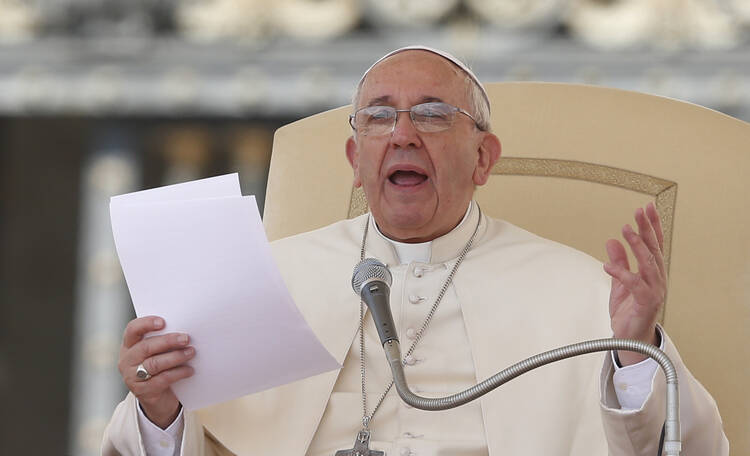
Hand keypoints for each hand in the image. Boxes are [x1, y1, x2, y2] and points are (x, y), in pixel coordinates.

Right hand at [117, 316, 195, 427]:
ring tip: (191, 352)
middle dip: (168, 341)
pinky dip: (178, 373)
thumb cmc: (160, 369)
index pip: (132, 330)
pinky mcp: (143, 391)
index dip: (146, 324)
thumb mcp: (158, 353)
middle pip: (146, 347)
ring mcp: (132, 377)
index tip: (163, 322)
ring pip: (154, 363)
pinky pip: (162, 379)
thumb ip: (164, 341)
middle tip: (186, 338)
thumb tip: (182, 331)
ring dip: (176, 356)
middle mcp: (127, 360)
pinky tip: (189, 370)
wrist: (158, 400)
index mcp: (129, 346)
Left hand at [603, 203, 665, 365]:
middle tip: (640, 211)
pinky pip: (635, 286)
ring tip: (626, 230)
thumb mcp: (619, 283)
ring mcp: (654, 291)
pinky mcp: (645, 303)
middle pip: (654, 249)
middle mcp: (657, 279)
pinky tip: (608, 265)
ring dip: (637, 246)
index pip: (654, 244)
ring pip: (648, 264)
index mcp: (652, 273)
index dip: (651, 226)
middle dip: (647, 229)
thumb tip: (612, 241)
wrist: (630, 340)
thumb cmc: (629, 312)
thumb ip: (619, 262)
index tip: (647, 208)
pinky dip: (622, 274)